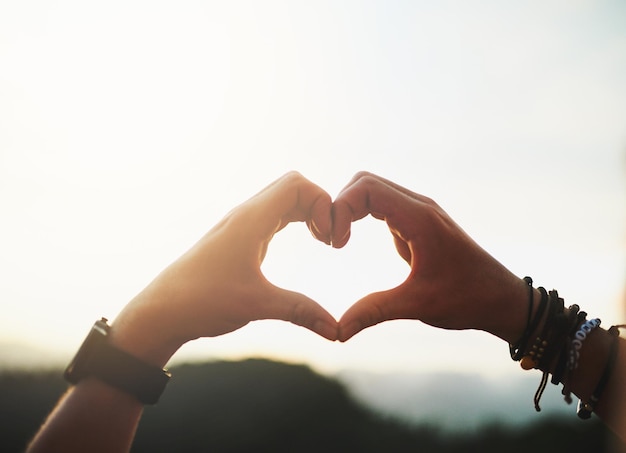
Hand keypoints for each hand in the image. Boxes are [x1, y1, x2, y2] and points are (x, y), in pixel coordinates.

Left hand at [111, 172, 337, 365]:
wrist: (162, 311)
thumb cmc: (203, 301)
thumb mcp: (257, 305)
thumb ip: (301, 312)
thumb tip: (337, 331)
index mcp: (250, 220)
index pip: (296, 184)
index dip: (322, 201)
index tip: (328, 237)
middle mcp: (245, 216)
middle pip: (292, 187)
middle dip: (319, 205)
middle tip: (329, 239)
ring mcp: (241, 227)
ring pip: (282, 201)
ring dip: (307, 213)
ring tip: (322, 241)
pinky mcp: (238, 240)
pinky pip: (273, 216)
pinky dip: (294, 222)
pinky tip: (303, 243)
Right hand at [331, 172, 529, 342]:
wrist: (503, 299)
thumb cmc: (468, 299)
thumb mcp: (418, 306)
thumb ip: (374, 312)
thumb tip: (337, 332)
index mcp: (419, 218)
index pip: (367, 187)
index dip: (341, 207)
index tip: (336, 243)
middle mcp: (419, 207)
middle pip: (365, 182)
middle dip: (340, 204)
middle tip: (332, 240)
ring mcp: (419, 213)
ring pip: (372, 190)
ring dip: (349, 208)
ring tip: (338, 241)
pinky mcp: (417, 223)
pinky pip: (381, 205)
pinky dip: (360, 214)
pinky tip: (351, 240)